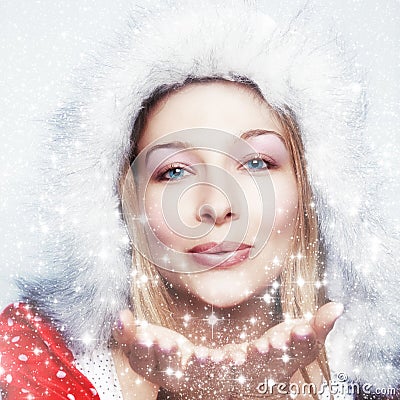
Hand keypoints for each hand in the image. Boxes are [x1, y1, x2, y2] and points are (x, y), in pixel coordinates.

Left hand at [113, 302, 342, 398]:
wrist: (225, 384)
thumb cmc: (257, 366)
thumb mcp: (288, 350)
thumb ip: (312, 332)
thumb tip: (337, 308)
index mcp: (245, 370)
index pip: (256, 367)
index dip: (258, 362)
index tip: (254, 355)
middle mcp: (212, 376)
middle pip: (204, 375)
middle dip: (197, 366)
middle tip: (189, 355)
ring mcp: (182, 371)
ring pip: (164, 367)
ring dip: (152, 352)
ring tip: (142, 336)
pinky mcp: (161, 361)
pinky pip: (141, 352)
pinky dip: (129, 337)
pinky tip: (120, 320)